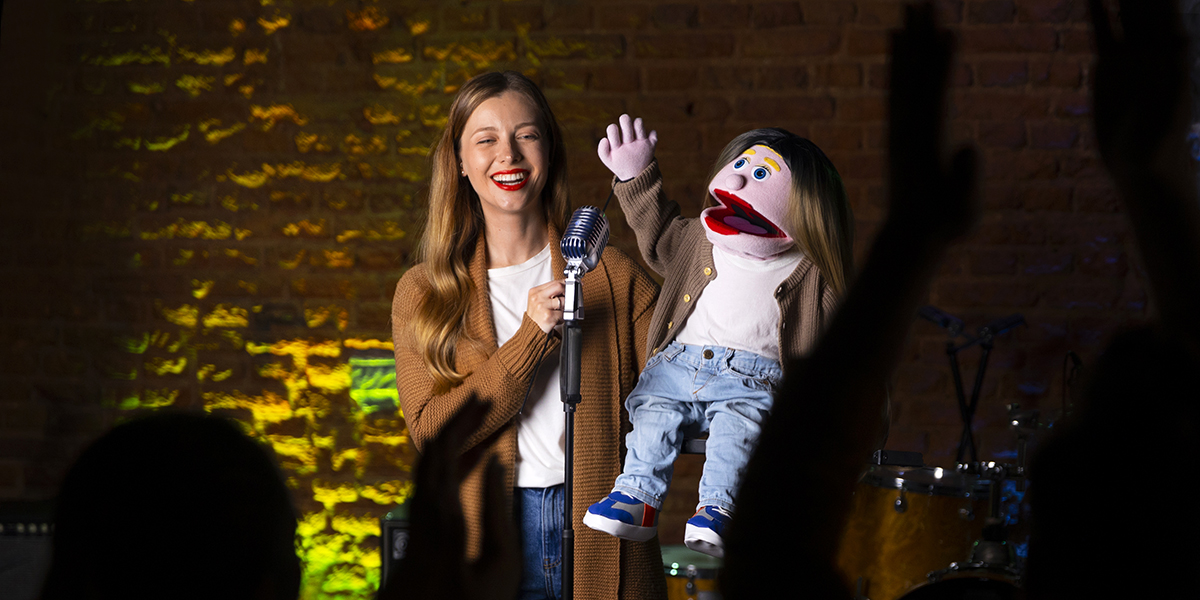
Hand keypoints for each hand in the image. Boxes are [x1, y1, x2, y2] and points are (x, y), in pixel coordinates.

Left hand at [382, 397, 519, 599]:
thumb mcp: (502, 561)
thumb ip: (496, 509)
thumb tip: (493, 463)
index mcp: (443, 518)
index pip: (445, 454)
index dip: (461, 422)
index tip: (481, 401)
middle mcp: (420, 515)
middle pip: (429, 454)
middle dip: (453, 422)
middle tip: (478, 401)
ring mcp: (413, 521)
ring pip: (423, 467)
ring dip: (447, 440)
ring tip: (472, 422)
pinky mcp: (415, 529)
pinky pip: (425, 482)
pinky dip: (442, 461)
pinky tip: (460, 459)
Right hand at [526, 279, 565, 333]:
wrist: (531, 331)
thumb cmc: (537, 316)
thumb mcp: (539, 301)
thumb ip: (550, 293)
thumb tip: (567, 287)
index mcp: (535, 291)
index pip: (554, 282)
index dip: (566, 283)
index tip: (574, 285)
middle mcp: (537, 297)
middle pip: (559, 287)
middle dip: (568, 292)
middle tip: (569, 299)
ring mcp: (542, 306)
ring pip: (563, 301)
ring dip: (565, 308)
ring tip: (558, 313)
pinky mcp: (548, 316)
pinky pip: (563, 314)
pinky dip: (562, 318)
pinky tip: (556, 320)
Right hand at [598, 114, 657, 180]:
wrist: (636, 178)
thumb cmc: (619, 163)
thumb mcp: (607, 160)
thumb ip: (602, 149)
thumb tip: (605, 138)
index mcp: (617, 148)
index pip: (612, 130)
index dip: (612, 127)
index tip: (614, 130)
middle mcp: (630, 146)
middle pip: (627, 125)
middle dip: (625, 119)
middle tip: (624, 119)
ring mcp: (641, 145)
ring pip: (639, 125)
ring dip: (637, 122)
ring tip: (635, 126)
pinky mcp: (651, 146)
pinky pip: (653, 133)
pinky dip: (651, 133)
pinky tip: (646, 137)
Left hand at [887, 2, 978, 244]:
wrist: (909, 238)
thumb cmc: (943, 225)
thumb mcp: (960, 209)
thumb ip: (966, 178)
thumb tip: (969, 146)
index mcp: (926, 144)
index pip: (935, 96)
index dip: (942, 65)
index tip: (948, 34)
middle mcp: (908, 130)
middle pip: (915, 77)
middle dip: (921, 39)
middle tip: (924, 2)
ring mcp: (899, 129)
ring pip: (902, 78)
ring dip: (907, 43)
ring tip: (909, 11)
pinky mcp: (897, 132)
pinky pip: (897, 90)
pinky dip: (898, 64)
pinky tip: (898, 42)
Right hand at [1090, 0, 1189, 181]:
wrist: (1142, 167)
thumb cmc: (1162, 144)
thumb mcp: (1170, 111)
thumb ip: (1174, 77)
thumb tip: (1178, 42)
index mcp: (1172, 51)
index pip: (1166, 7)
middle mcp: (1153, 46)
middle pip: (1145, 2)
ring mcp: (1131, 54)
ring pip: (1124, 10)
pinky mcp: (1110, 67)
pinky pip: (1103, 31)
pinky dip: (1098, 12)